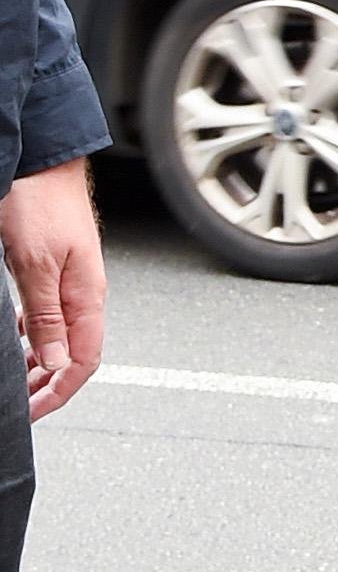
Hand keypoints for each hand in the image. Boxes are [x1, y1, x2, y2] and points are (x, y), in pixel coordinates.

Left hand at [0, 157, 104, 418]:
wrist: (42, 159)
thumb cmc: (41, 203)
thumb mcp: (35, 266)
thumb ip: (46, 318)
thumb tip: (57, 362)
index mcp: (86, 298)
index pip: (82, 363)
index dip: (57, 393)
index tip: (32, 413)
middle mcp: (83, 294)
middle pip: (73, 355)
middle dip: (46, 385)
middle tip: (21, 405)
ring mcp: (70, 282)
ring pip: (60, 337)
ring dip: (39, 363)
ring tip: (17, 380)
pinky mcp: (55, 269)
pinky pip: (48, 315)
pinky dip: (32, 336)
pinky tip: (17, 339)